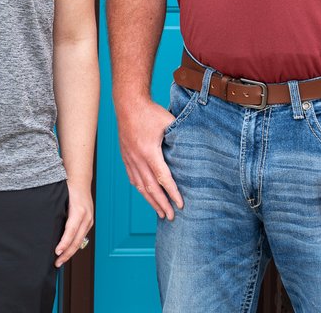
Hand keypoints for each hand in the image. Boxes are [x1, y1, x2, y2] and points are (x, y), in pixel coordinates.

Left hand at [53, 178, 92, 266]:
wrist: (80, 180)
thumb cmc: (69, 187)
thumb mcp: (61, 197)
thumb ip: (56, 210)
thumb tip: (43, 223)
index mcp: (79, 211)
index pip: (71, 231)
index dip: (64, 243)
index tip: (56, 252)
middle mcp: (86, 217)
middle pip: (77, 240)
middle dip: (67, 253)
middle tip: (57, 263)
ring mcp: (89, 220)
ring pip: (80, 241)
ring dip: (70, 252)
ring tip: (60, 260)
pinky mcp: (89, 222)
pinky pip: (82, 237)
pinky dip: (74, 245)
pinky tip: (67, 250)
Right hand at [117, 98, 182, 219]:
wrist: (128, 103)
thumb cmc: (150, 111)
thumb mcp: (168, 122)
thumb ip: (180, 136)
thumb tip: (195, 147)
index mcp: (149, 151)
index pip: (162, 178)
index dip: (172, 193)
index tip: (180, 205)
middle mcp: (137, 158)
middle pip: (150, 187)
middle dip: (161, 204)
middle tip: (170, 216)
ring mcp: (129, 158)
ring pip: (139, 185)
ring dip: (150, 200)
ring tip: (159, 212)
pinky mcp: (125, 156)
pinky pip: (132, 177)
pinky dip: (140, 189)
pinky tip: (145, 195)